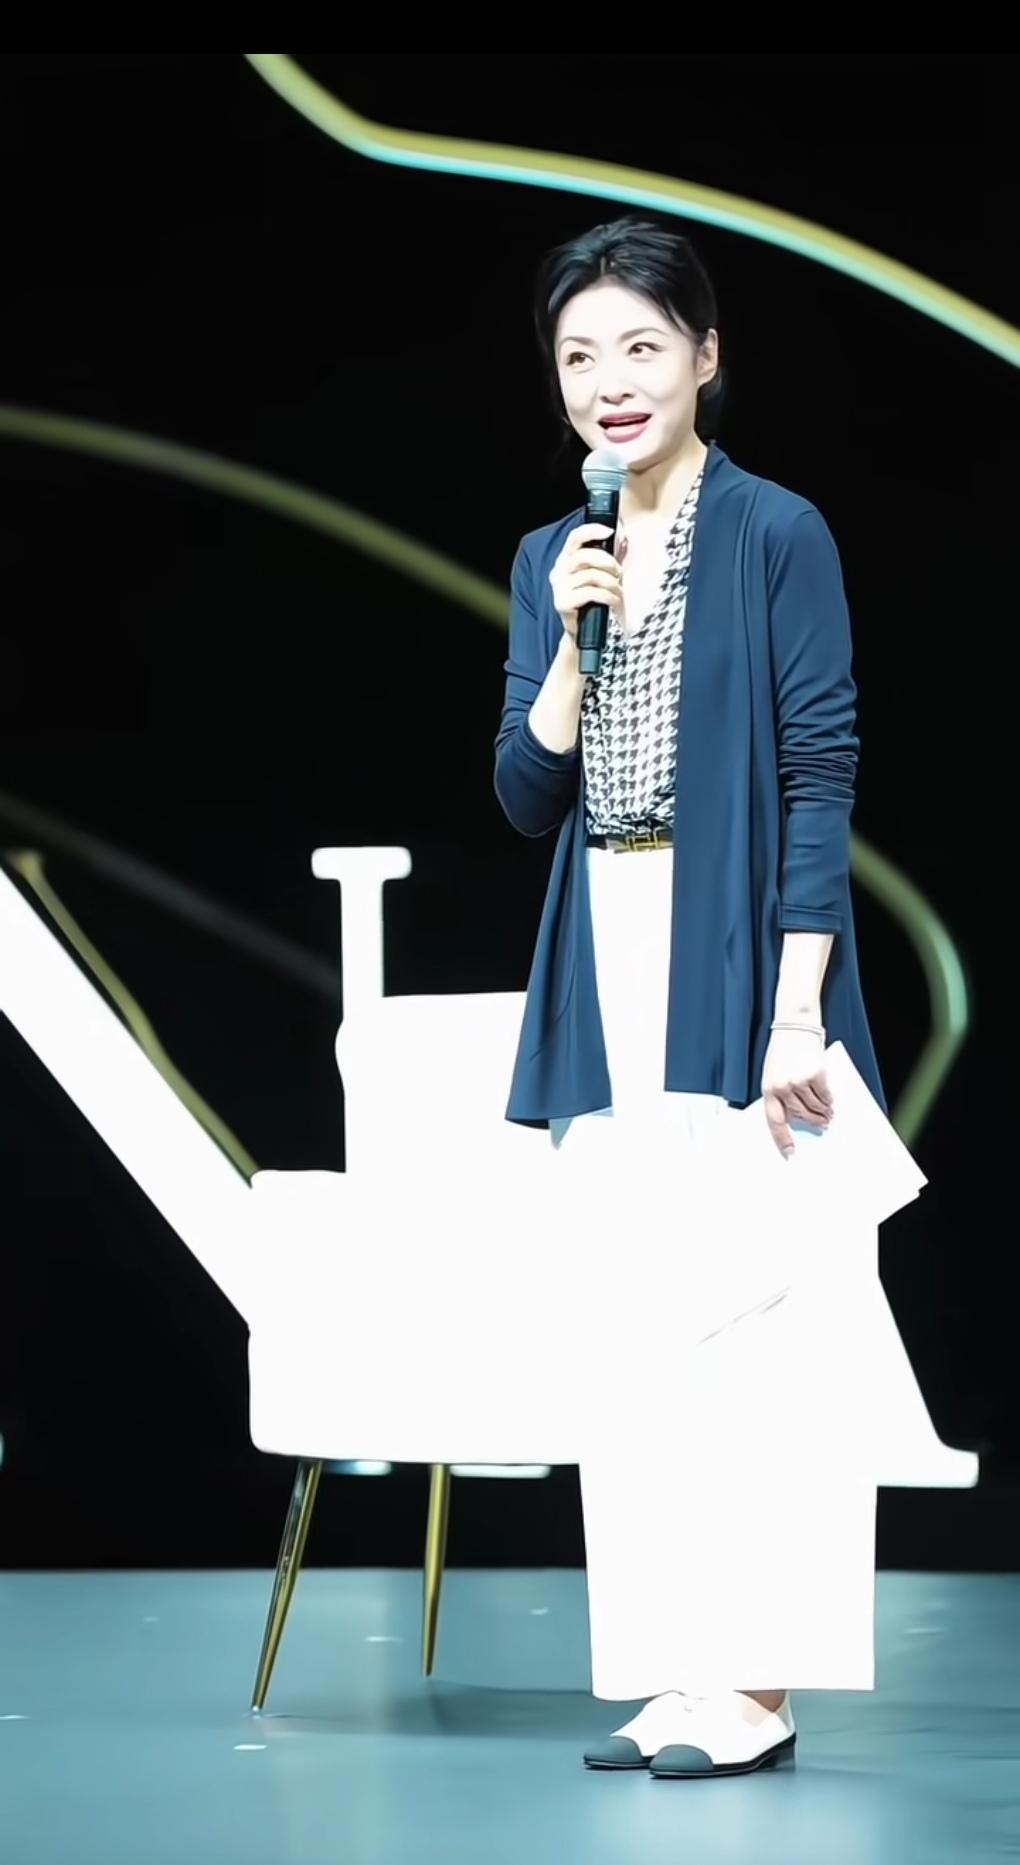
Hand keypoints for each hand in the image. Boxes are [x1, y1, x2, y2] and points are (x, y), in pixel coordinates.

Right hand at [549, 523, 622, 641]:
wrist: (584, 632)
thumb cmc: (594, 600)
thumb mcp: (602, 574)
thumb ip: (609, 556)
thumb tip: (623, 536)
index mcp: (565, 560)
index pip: (574, 537)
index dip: (592, 530)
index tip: (611, 530)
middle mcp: (558, 571)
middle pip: (584, 556)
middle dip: (608, 562)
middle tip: (619, 573)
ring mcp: (558, 588)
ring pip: (590, 575)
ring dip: (611, 583)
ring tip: (618, 591)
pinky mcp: (562, 603)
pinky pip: (590, 593)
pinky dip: (608, 596)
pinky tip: (614, 601)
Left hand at [762, 1028, 832, 1158]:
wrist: (794, 1025)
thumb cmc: (783, 1050)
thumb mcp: (774, 1073)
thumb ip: (782, 1093)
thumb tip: (798, 1116)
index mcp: (768, 1089)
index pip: (774, 1122)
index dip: (782, 1140)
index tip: (790, 1154)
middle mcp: (782, 1088)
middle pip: (800, 1116)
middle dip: (812, 1123)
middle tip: (822, 1126)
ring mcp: (799, 1082)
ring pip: (815, 1108)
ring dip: (823, 1113)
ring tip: (828, 1114)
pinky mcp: (816, 1075)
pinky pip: (825, 1096)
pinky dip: (829, 1100)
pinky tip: (830, 1101)